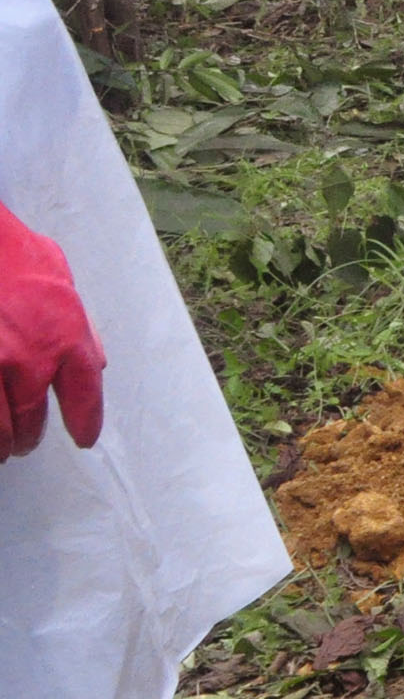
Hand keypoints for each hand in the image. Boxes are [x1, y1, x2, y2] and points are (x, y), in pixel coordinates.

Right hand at [0, 203, 104, 461]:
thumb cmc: (10, 249)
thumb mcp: (58, 275)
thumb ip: (79, 322)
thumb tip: (98, 360)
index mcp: (65, 335)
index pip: (85, 395)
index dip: (86, 421)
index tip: (85, 438)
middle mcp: (29, 358)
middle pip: (34, 419)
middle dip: (31, 437)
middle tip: (27, 444)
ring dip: (2, 443)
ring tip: (3, 449)